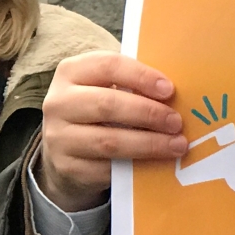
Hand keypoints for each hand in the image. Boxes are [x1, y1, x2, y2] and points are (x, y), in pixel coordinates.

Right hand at [37, 52, 187, 212]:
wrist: (66, 146)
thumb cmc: (99, 108)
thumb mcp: (108, 87)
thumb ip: (134, 85)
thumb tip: (176, 95)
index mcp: (71, 72)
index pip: (108, 66)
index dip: (141, 76)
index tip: (169, 90)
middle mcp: (58, 102)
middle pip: (107, 105)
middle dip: (148, 113)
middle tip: (177, 122)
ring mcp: (58, 137)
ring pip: (109, 141)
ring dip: (149, 144)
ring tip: (177, 145)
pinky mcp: (67, 167)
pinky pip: (107, 168)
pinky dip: (137, 165)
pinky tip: (157, 163)